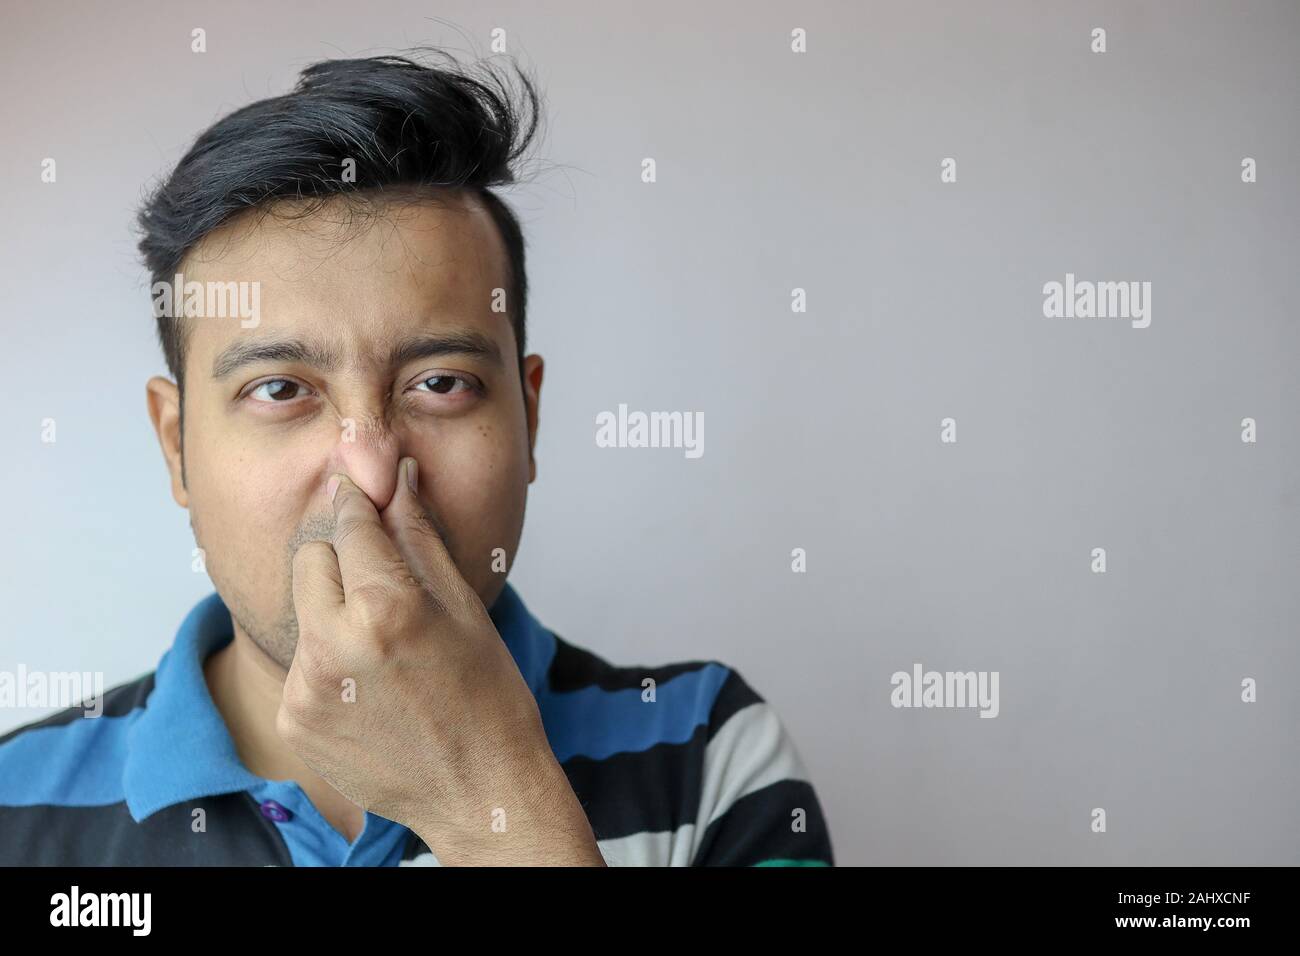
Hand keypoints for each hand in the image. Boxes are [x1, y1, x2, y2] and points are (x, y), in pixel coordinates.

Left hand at [280, 456, 604, 864]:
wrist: (479, 790)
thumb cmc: (487, 698)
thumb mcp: (464, 607)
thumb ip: (419, 537)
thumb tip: (398, 478)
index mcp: (386, 608)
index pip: (351, 525)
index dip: (358, 502)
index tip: (361, 490)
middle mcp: (334, 644)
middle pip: (311, 559)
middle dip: (342, 561)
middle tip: (385, 590)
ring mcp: (306, 687)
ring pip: (304, 611)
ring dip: (334, 614)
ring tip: (383, 651)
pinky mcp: (293, 719)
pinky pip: (299, 662)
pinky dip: (327, 664)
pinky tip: (369, 689)